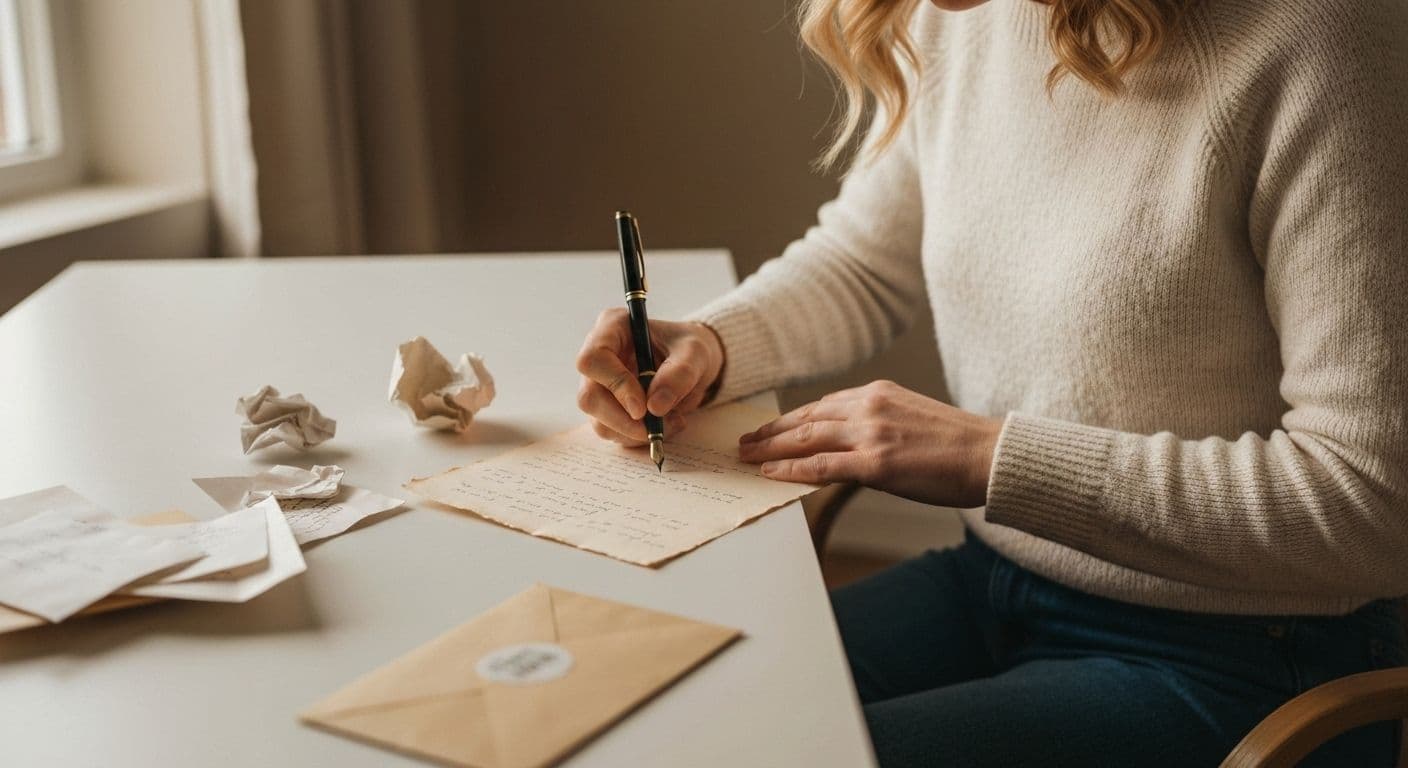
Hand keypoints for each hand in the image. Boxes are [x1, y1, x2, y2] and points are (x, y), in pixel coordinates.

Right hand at [575, 309, 724, 445]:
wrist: (693, 364)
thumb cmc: (689, 348)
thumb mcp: (695, 353)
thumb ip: (680, 374)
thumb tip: (654, 406)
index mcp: (612, 328)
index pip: (593, 360)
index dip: (615, 386)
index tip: (642, 408)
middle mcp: (599, 357)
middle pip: (589, 397)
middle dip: (623, 421)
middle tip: (655, 428)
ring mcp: (599, 386)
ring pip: (599, 422)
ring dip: (636, 433)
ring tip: (672, 421)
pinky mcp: (607, 409)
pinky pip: (614, 433)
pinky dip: (640, 437)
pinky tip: (666, 424)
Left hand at [738, 380, 1002, 508]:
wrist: (989, 455)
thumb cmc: (957, 445)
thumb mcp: (911, 418)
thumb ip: (876, 423)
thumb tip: (847, 446)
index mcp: (878, 392)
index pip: (823, 405)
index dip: (792, 419)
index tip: (771, 428)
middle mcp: (870, 406)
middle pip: (807, 418)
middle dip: (772, 431)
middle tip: (745, 441)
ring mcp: (871, 434)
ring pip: (807, 439)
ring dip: (771, 448)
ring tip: (747, 457)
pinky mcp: (876, 464)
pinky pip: (821, 467)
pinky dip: (792, 470)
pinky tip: (771, 474)